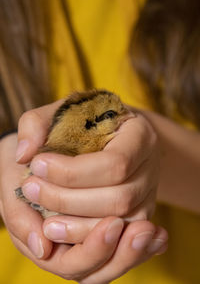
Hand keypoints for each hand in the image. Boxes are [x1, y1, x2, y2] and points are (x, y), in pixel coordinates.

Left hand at [0, 135, 167, 283]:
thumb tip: (23, 155)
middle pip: (118, 199)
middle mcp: (150, 167)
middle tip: (31, 190)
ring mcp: (148, 195)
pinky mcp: (139, 215)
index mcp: (140, 135)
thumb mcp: (63, 111)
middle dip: (69, 201)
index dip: (73, 173)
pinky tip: (62, 233)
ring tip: (45, 224)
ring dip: (78, 228)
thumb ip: (37, 124)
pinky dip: (91, 242)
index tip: (37, 165)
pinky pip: (120, 240)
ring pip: (120, 224)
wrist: (112, 137)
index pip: (115, 164)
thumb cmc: (87, 123)